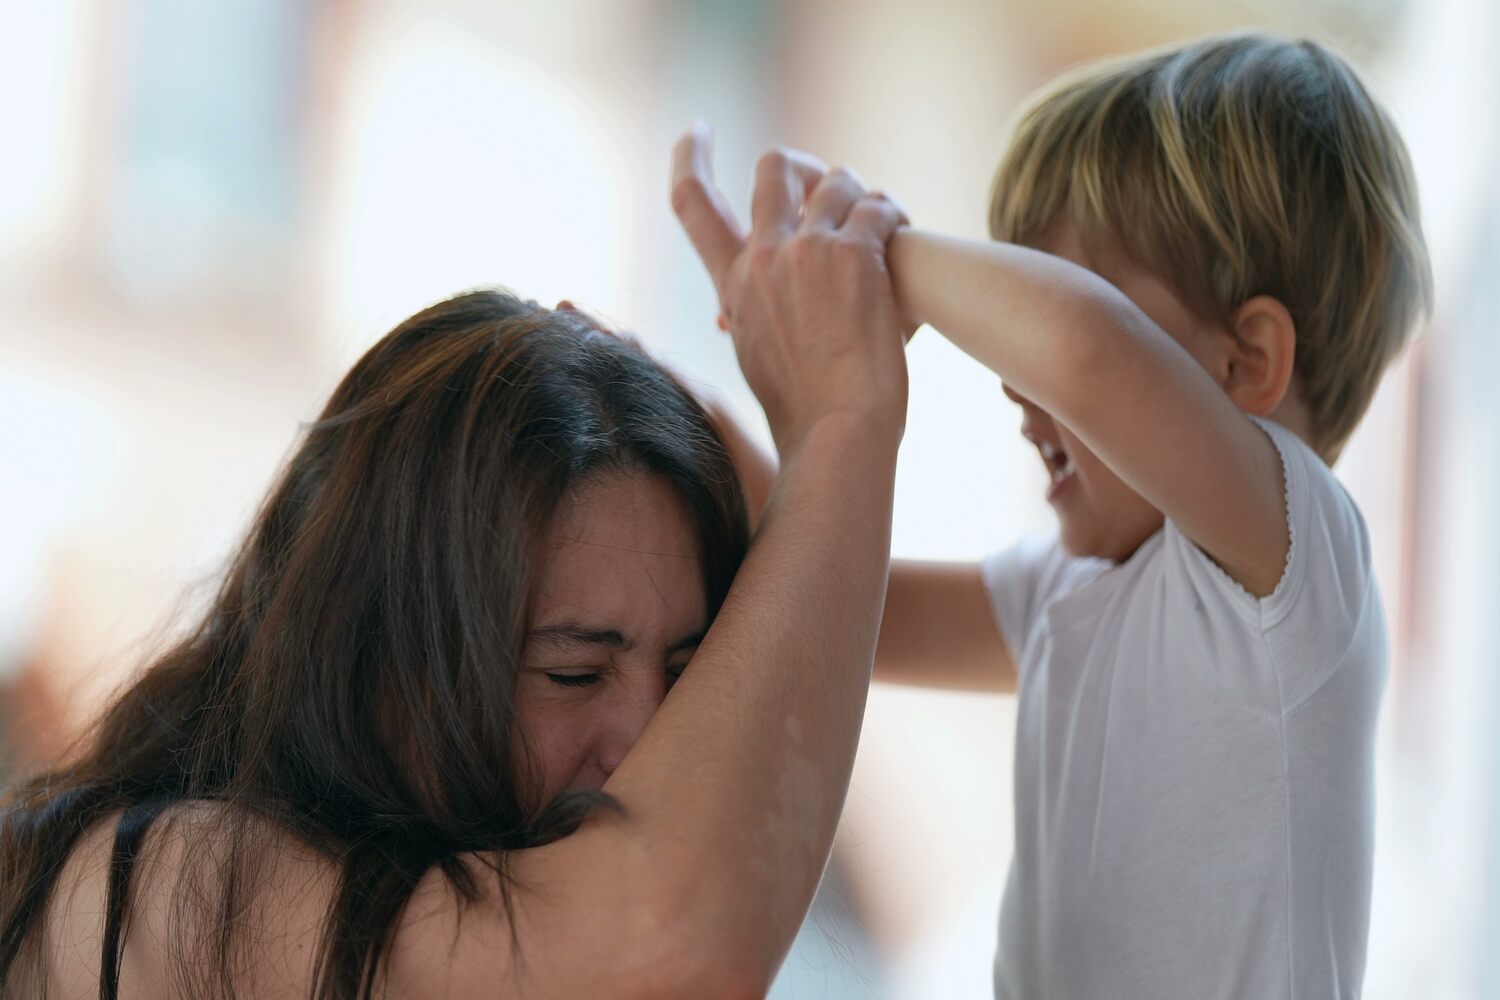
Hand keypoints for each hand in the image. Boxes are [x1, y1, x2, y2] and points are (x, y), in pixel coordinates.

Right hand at [670, 124, 909, 456]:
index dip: (690, 156)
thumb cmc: (806, 414)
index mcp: (734, 283)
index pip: (692, 202)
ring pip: (837, 179)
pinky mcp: (856, 255)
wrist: (839, 435)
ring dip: (864, 196)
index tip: (698, 131)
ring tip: (885, 229)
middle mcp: (764, 256)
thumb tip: (732, 315)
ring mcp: (809, 251)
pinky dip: (896, 218)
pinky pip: (880, 207)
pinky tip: (905, 243)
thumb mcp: (756, 358)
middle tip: (835, 188)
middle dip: (808, 167)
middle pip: (775, 166)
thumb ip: (748, 317)